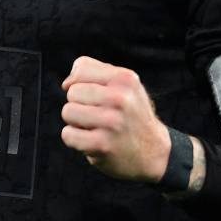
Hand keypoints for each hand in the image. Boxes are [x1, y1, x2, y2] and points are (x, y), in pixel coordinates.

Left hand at [60, 55, 170, 182]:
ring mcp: (111, 122)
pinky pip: (68, 135)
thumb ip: (94, 71)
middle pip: (72, 92)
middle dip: (79, 104)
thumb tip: (66, 84)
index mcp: (125, 79)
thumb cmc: (130, 114)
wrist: (154, 152)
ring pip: (68, 112)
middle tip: (98, 115)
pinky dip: (75, 140)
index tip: (94, 95)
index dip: (80, 82)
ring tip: (95, 128)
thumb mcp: (123, 85)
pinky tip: (92, 142)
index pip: (81, 68)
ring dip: (76, 122)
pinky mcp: (102, 145)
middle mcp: (120, 98)